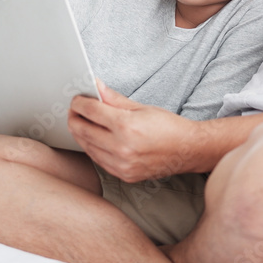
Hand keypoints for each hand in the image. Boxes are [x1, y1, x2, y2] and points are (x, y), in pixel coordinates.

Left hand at [68, 79, 199, 182]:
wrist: (188, 151)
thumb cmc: (169, 126)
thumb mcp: (141, 107)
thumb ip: (115, 99)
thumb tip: (97, 87)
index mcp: (126, 126)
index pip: (90, 111)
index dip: (79, 103)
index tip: (76, 99)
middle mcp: (122, 147)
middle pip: (82, 130)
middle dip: (74, 117)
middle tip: (74, 110)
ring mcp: (122, 164)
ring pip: (87, 147)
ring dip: (80, 134)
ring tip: (82, 123)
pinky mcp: (124, 175)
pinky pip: (98, 160)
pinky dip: (92, 148)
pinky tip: (93, 139)